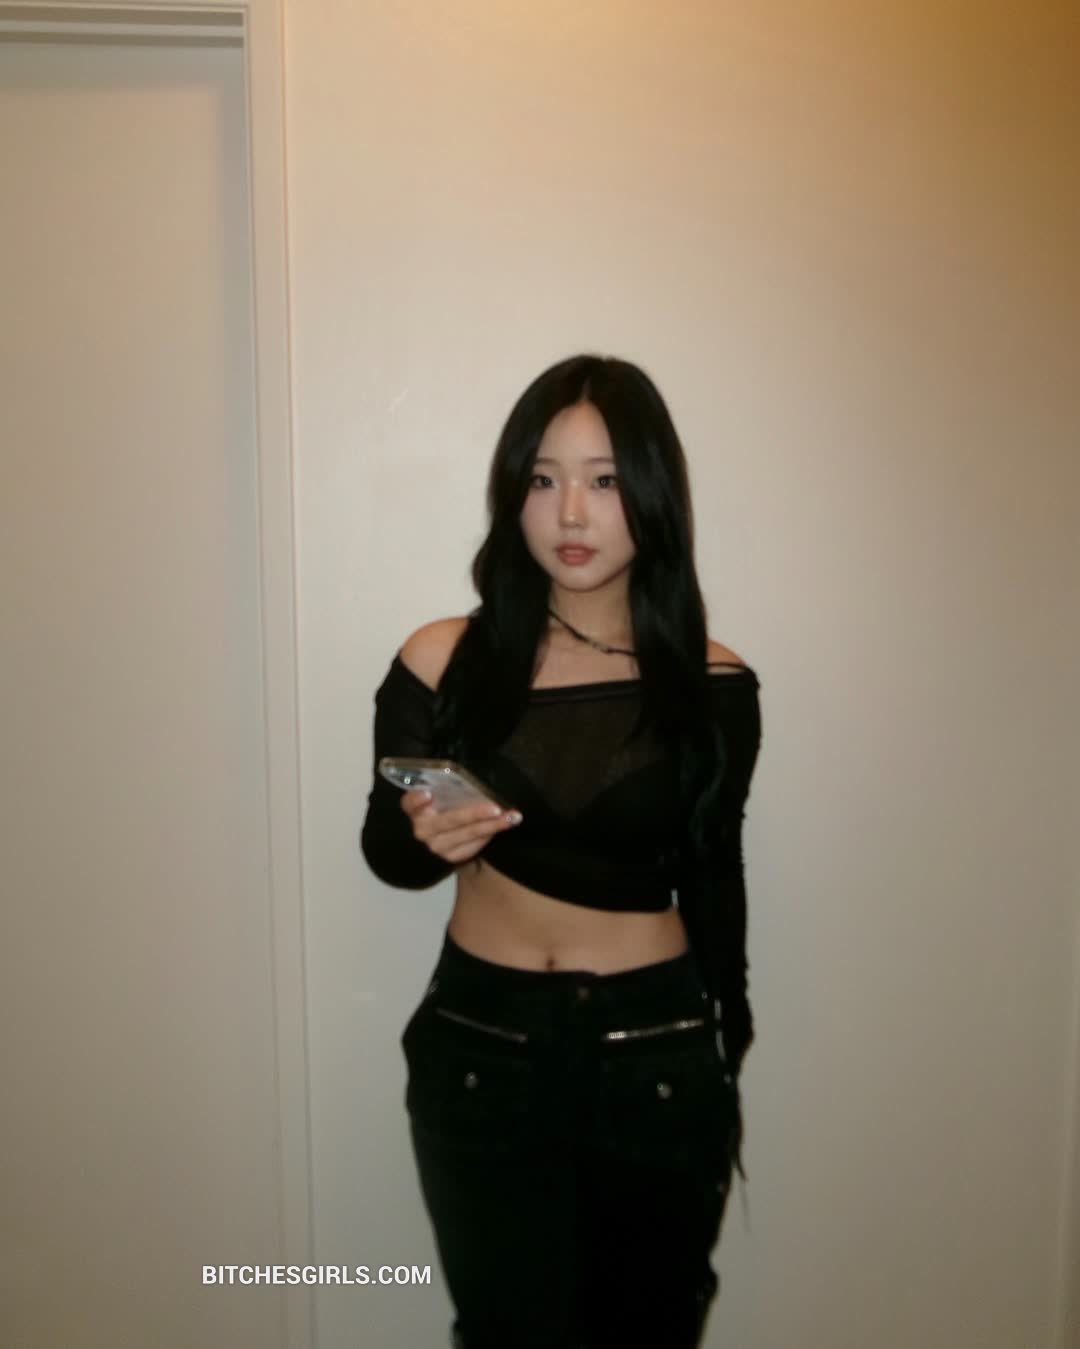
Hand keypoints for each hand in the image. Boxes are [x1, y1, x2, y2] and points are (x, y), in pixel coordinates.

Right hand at [400, 789, 522, 865]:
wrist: (446, 834)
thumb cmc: (446, 804)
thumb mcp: (443, 793)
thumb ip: (449, 786)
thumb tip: (471, 775)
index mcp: (416, 809)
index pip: (410, 803)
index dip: (417, 800)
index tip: (428, 794)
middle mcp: (422, 829)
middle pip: (449, 820)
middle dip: (474, 814)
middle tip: (495, 808)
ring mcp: (436, 846)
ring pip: (466, 835)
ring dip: (492, 825)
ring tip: (511, 817)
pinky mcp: (451, 857)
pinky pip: (473, 846)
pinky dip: (490, 834)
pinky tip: (505, 824)